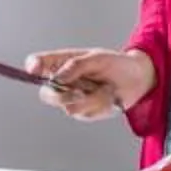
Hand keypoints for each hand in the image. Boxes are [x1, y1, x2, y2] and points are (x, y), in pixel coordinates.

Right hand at [23, 49, 154, 121]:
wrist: (137, 80)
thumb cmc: (116, 64)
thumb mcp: (98, 58)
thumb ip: (77, 65)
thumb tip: (59, 76)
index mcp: (62, 63)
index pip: (38, 64)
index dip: (33, 66)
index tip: (35, 69)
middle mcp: (63, 82)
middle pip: (46, 93)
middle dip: (61, 94)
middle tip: (79, 91)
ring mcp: (71, 98)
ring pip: (67, 105)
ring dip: (89, 97)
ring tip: (104, 88)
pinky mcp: (83, 111)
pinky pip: (84, 112)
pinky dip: (98, 104)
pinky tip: (108, 96)